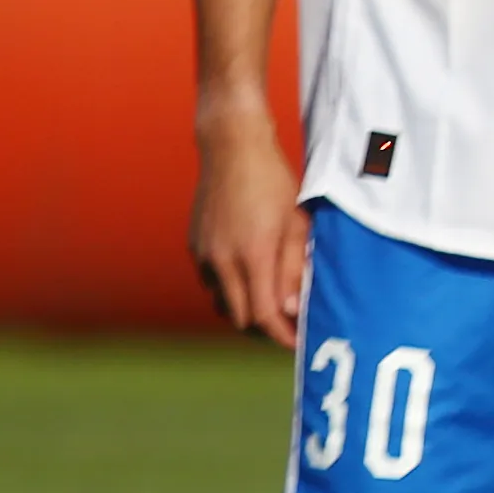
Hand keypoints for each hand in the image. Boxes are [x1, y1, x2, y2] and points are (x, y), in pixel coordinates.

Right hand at [190, 108, 307, 342]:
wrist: (231, 149)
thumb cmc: (274, 184)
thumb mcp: (297, 226)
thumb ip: (293, 270)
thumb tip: (290, 311)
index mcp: (251, 256)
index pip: (262, 316)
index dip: (281, 336)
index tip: (299, 344)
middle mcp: (220, 261)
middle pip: (240, 318)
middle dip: (265, 330)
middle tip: (290, 328)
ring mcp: (203, 254)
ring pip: (224, 302)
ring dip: (246, 310)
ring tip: (274, 305)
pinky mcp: (194, 246)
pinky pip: (212, 282)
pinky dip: (232, 290)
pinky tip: (252, 278)